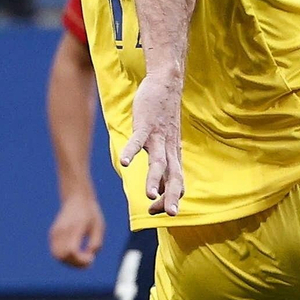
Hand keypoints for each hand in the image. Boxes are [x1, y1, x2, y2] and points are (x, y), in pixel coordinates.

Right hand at [49, 191, 105, 266]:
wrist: (76, 198)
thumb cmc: (90, 213)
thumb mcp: (99, 226)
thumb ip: (96, 243)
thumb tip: (89, 256)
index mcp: (75, 227)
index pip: (71, 250)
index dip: (81, 260)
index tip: (92, 258)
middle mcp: (62, 230)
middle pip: (62, 256)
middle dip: (75, 264)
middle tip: (88, 262)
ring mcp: (55, 232)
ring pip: (57, 256)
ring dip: (70, 262)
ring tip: (83, 259)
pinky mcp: (52, 234)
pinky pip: (55, 252)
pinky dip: (65, 258)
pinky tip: (76, 255)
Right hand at [120, 70, 184, 214]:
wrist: (167, 85)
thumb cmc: (164, 118)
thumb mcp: (167, 145)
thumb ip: (164, 166)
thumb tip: (159, 190)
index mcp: (174, 157)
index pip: (177, 184)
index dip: (170, 199)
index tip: (156, 212)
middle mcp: (169, 150)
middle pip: (174, 177)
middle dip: (172, 197)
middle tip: (170, 215)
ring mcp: (158, 138)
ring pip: (158, 162)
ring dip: (154, 180)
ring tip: (149, 196)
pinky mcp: (146, 124)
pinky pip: (138, 140)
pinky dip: (131, 151)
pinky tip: (123, 162)